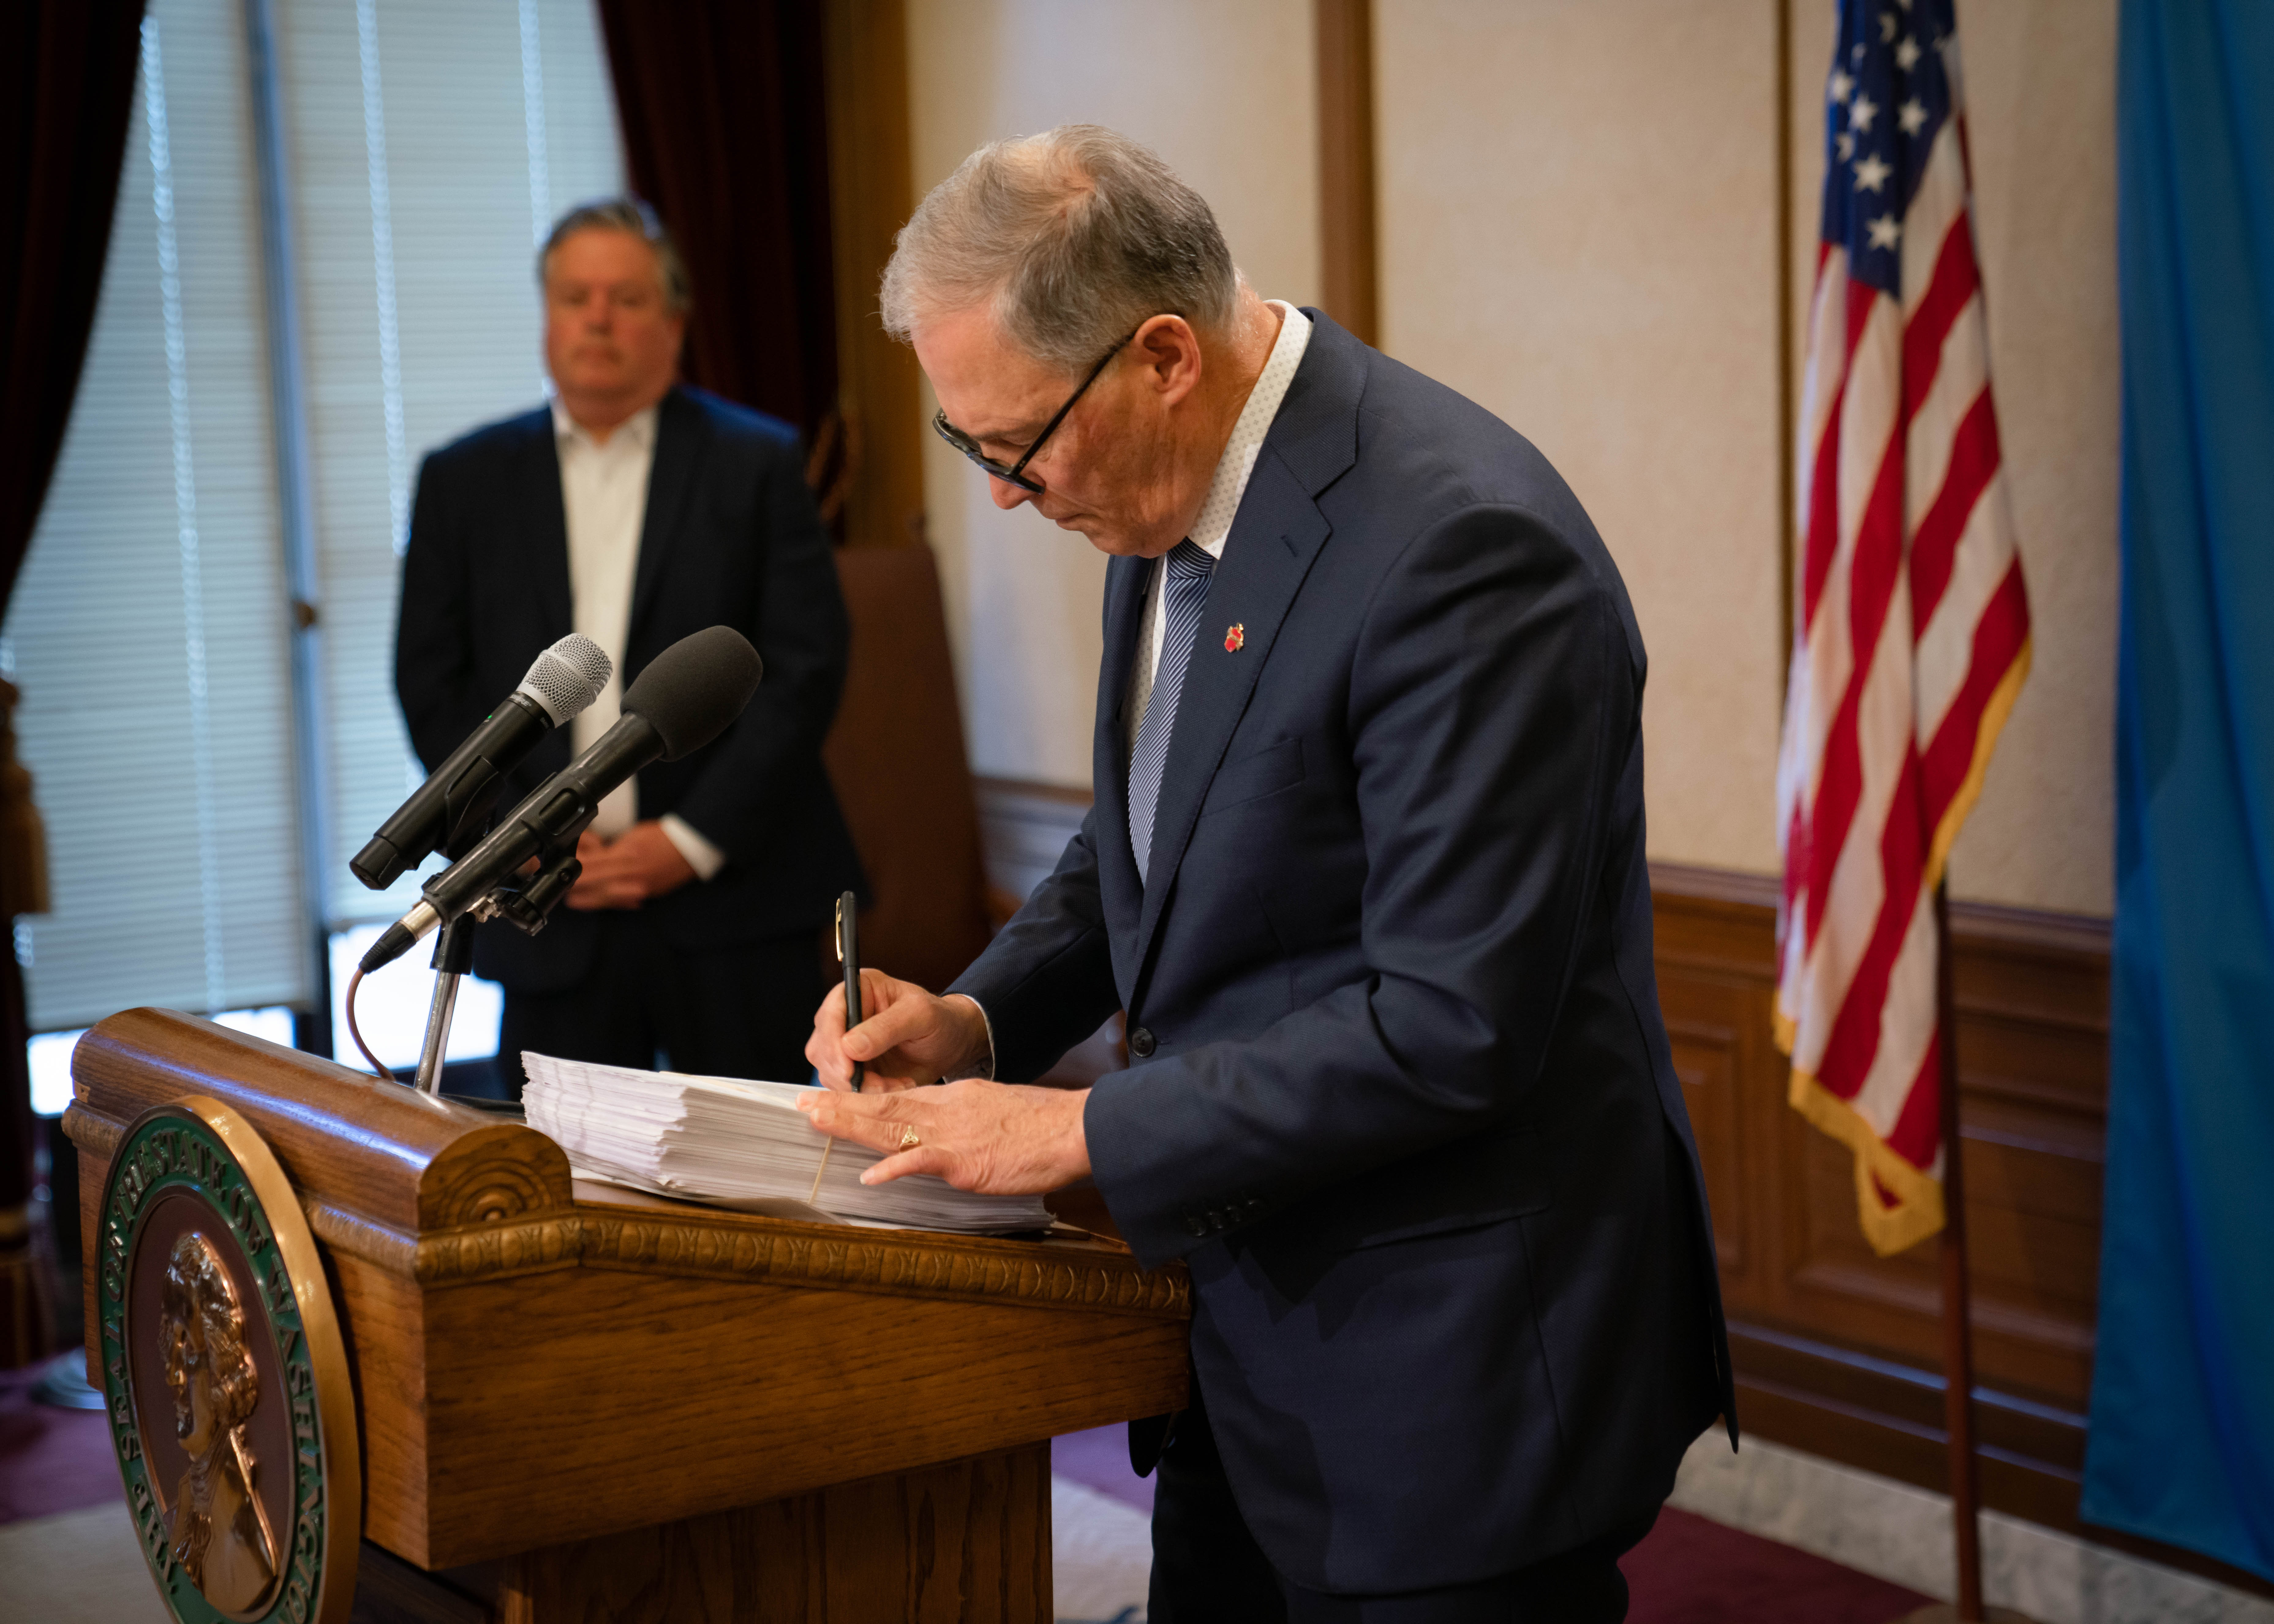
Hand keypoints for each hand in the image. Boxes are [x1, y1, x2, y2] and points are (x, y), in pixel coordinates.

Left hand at [564, 821, 695, 909]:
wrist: (690, 848)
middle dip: (572, 887)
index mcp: (623, 855)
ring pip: (600, 899)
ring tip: (573, 896)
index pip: (586, 869)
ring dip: (585, 898)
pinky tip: (594, 901)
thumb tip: (586, 857)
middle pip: (588, 887)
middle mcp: (628, 874)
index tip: (560, 871)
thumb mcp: (630, 836)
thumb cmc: (660, 837)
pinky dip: (605, 902)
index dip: (569, 872)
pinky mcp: (644, 894)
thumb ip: (608, 849)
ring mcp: (636, 887)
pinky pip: (618, 903)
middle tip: (561, 885)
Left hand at [796, 1079, 1090, 1194]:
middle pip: (885, 1105)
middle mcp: (948, 1109)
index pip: (900, 1096)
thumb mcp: (999, 1113)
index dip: (862, 1099)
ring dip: (852, 1125)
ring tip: (817, 1121)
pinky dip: (895, 1168)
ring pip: (894, 1125)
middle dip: (842, 1106)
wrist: (1075, 1127)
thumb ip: (968, 1123)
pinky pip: (924, 1161)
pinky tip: (870, 1176)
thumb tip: (950, 1139)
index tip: (832, 1099)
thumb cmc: (1044, 1126)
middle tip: (803, 1103)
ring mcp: (955, 1134)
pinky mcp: (968, 1159)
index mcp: (956, 1098)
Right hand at [805, 971, 988, 1092]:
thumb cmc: (940, 1020)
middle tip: (876, 1085)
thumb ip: (887, 1027)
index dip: (833, 1043)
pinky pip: (844, 1088)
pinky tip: (892, 1088)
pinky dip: (866, 1094)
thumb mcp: (921, 1016)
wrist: (951, 1044)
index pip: (830, 1014)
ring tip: (893, 1085)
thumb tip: (849, 1046)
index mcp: (858, 990)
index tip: (848, 1068)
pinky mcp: (851, 1068)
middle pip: (822, 1047)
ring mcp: (845, 1044)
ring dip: (858, 1086)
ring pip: (829, 1072)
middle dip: (846, 1072)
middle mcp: (845, 1016)